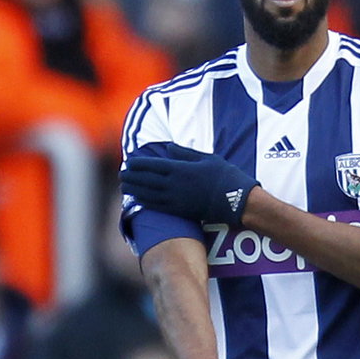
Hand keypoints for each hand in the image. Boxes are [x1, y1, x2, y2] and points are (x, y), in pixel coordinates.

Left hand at [121, 144, 258, 226]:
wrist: (236, 200)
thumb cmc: (225, 176)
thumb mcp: (208, 158)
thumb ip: (185, 153)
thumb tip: (168, 148)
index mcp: (180, 168)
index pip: (151, 165)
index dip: (138, 163)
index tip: (129, 161)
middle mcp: (174, 184)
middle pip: (145, 180)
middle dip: (132, 176)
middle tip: (122, 174)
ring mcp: (175, 199)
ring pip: (147, 193)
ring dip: (134, 189)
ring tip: (125, 186)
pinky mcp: (179, 210)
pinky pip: (156, 205)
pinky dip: (144, 201)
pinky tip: (138, 199)